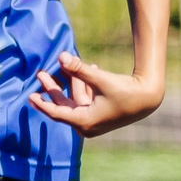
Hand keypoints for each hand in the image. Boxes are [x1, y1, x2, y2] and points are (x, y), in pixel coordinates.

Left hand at [28, 51, 162, 137]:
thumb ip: (78, 69)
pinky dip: (84, 86)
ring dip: (70, 83)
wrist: (149, 98)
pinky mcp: (101, 114)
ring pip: (76, 100)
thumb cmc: (125, 90)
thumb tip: (60, 56)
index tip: (30, 95)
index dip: (43, 103)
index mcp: (84, 121)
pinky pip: (86, 99)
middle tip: (40, 74)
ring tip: (62, 65)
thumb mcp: (99, 79)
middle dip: (53, 88)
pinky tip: (88, 67)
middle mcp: (87, 124)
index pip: (57, 112)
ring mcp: (94, 120)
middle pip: (64, 105)